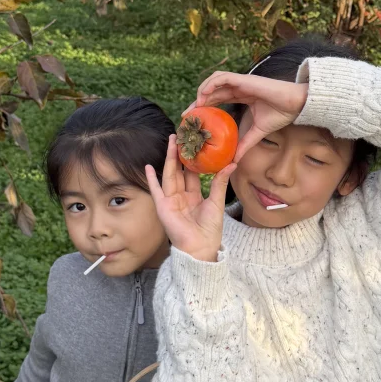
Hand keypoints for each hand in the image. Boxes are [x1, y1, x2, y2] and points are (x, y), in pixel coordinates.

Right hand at [145, 135, 234, 262]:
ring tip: (170, 142)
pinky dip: (151, 179)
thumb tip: (232, 163)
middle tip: (180, 135)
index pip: (192, 173)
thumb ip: (220, 182)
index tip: (194, 143)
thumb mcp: (217, 201)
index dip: (193, 159)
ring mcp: (171, 200)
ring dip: (169, 159)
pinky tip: (148, 167)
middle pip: (179, 171)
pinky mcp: (163, 207)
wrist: (200, 246)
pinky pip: (156, 190)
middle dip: (179, 154)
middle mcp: (181, 196)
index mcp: (194, 195)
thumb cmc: (210, 228)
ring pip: (169, 175)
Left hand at [194, 71, 307, 160]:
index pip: (217, 99)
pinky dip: (211, 85)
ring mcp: (240, 82)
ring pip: (214, 81)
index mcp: (242, 96)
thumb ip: (245, 143)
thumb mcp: (257, 132)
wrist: (294, 105)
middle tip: (187, 116)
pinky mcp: (243, 79)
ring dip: (202, 92)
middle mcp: (239, 88)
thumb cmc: (279, 115)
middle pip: (212, 91)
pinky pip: (222, 78)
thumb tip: (234, 160)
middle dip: (198, 102)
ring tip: (195, 107)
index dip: (204, 107)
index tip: (194, 119)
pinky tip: (204, 96)